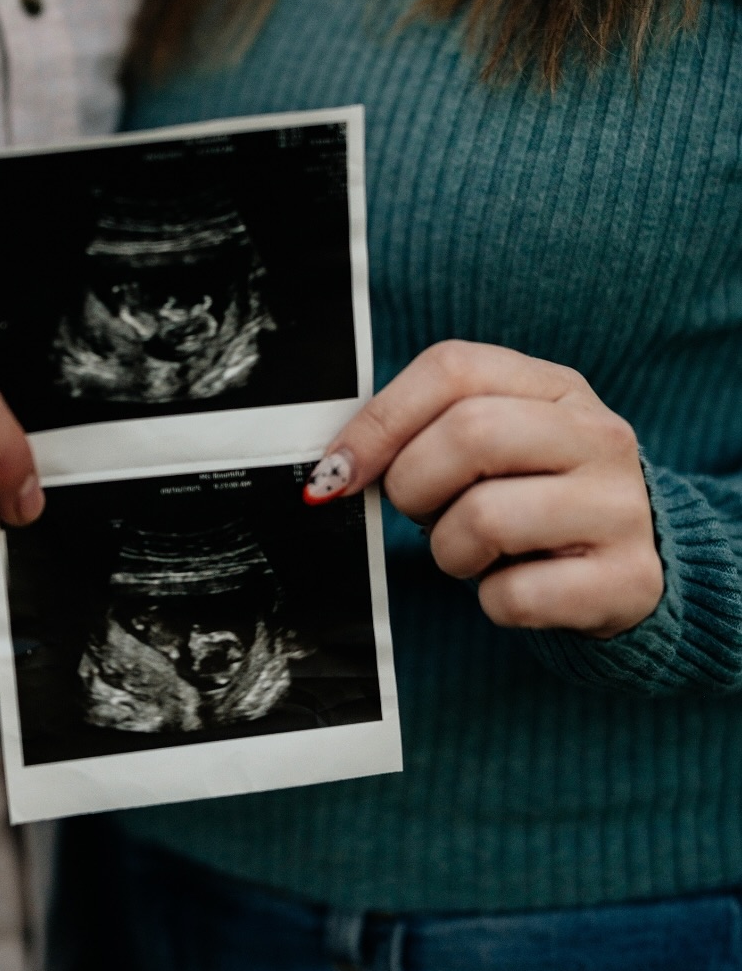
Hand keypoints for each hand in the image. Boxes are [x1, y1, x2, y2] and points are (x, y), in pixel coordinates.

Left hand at [304, 340, 663, 637]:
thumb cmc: (535, 497)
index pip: (452, 368)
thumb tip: (335, 470)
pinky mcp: (627, 580)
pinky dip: (492, 601)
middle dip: (413, 485)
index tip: (340, 470)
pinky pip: (516, 596)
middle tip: (418, 513)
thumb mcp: (495, 443)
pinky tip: (513, 585)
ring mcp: (620, 507)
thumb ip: (423, 432)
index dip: (380, 421)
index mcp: (554, 387)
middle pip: (470, 433)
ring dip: (449, 550)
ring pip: (487, 518)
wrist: (634, 564)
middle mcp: (597, 435)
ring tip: (470, 552)